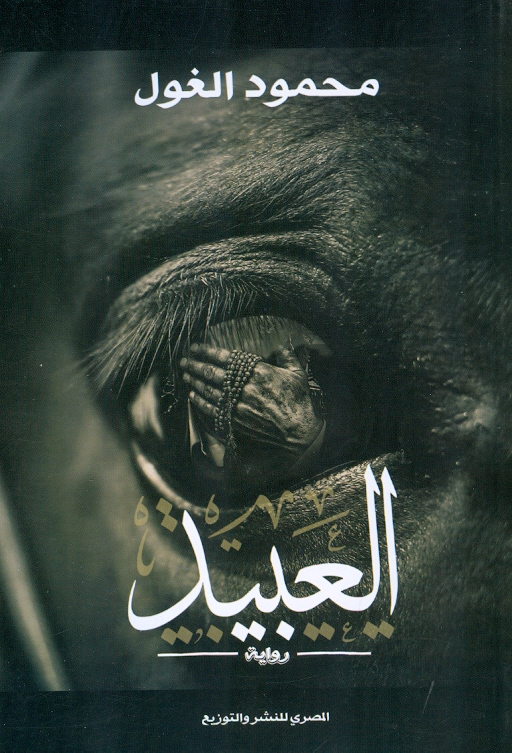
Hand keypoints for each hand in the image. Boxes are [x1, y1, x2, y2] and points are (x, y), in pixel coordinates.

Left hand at [179, 343, 322, 457]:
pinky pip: (211, 410)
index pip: (225, 358)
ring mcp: (237, 406)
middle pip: (212, 373)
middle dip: (195, 366)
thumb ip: (287, 356)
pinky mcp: (234, 422)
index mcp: (257, 372)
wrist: (298, 435)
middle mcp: (243, 387)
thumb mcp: (298, 374)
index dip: (207, 351)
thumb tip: (279, 346)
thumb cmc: (299, 404)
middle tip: (184, 361)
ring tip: (186, 376)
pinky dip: (200, 402)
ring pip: (208, 391)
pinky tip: (193, 396)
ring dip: (195, 382)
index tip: (195, 347)